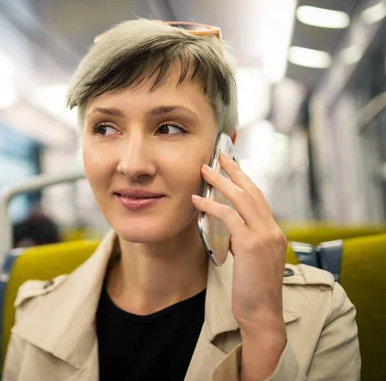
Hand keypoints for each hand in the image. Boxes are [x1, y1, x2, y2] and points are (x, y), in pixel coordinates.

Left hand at [192, 153, 286, 379]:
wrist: (262, 315)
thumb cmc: (252, 291)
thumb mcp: (251, 261)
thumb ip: (243, 241)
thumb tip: (227, 227)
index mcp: (273, 233)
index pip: (258, 199)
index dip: (244, 180)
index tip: (231, 166)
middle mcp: (272, 231)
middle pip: (252, 192)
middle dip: (234, 171)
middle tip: (219, 154)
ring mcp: (264, 237)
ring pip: (242, 199)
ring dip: (221, 182)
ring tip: (204, 170)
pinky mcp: (252, 246)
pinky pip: (229, 218)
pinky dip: (211, 207)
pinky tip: (197, 200)